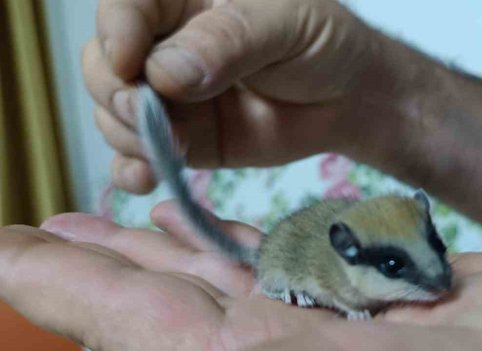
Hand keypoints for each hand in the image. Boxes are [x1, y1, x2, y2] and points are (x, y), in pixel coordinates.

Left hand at [1, 203, 481, 349]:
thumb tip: (157, 343)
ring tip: (73, 227)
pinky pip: (262, 272)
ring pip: (201, 287)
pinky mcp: (350, 310)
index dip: (76, 295)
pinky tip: (177, 227)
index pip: (154, 335)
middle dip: (82, 276)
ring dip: (134, 255)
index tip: (7, 258)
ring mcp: (316, 336)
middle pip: (157, 314)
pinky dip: (212, 247)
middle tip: (15, 241)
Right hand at [83, 0, 392, 193]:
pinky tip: (145, 175)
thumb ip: (230, 41)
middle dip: (115, 92)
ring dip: (127, 134)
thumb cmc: (322, 42)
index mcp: (186, 1)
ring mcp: (172, 97)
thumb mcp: (286, 24)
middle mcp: (167, 46)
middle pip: (105, 63)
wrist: (349, 98)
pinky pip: (140, 154)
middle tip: (147, 114)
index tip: (130, 64)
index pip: (127, 8)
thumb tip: (166, 72)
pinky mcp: (186, 139)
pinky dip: (133, 167)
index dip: (116, 33)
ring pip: (115, 112)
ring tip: (168, 146)